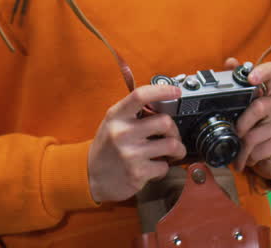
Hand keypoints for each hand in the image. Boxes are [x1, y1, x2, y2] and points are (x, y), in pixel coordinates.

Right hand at [87, 83, 186, 203]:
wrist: (92, 179)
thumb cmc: (107, 149)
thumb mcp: (112, 124)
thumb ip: (132, 112)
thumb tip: (161, 100)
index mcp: (116, 116)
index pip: (140, 96)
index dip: (162, 90)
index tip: (175, 91)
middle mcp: (122, 133)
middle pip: (165, 122)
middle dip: (174, 130)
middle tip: (172, 135)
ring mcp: (130, 154)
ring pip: (171, 145)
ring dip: (178, 149)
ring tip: (173, 152)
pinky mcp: (137, 173)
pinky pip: (164, 166)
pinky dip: (164, 167)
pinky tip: (156, 167)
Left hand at [226, 58, 270, 181]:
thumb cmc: (256, 127)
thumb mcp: (245, 107)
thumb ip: (237, 85)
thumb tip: (230, 61)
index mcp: (270, 90)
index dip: (262, 72)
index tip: (252, 77)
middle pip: (259, 108)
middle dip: (241, 124)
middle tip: (235, 132)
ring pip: (254, 134)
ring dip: (242, 146)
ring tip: (240, 150)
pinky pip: (258, 149)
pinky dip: (248, 156)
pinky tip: (250, 156)